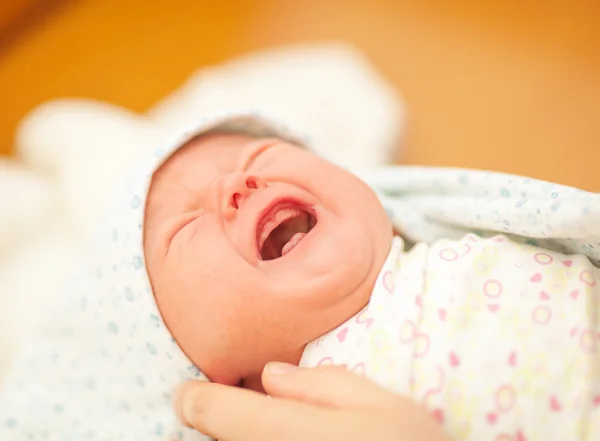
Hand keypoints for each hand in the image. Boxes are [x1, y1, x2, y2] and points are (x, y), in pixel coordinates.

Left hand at [174, 362, 450, 440]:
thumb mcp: (379, 403)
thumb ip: (319, 384)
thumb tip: (271, 376)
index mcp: (287, 430)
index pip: (217, 411)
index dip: (196, 399)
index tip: (188, 393)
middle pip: (217, 440)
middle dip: (217, 423)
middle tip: (231, 407)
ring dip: (234, 437)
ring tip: (256, 422)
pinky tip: (287, 436)